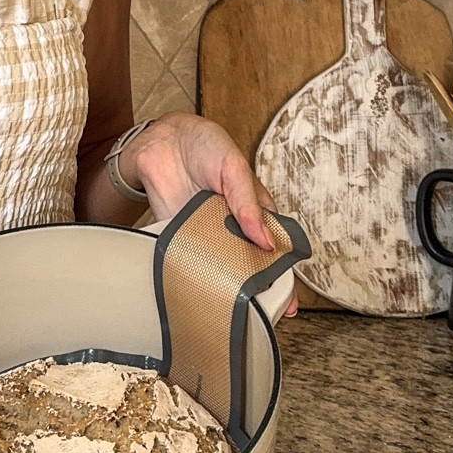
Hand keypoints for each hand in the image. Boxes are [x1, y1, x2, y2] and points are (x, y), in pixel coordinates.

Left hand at [121, 114, 299, 314]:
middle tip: (259, 312)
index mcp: (256, 212)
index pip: (275, 249)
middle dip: (256, 290)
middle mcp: (233, 228)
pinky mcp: (180, 236)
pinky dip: (193, 275)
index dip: (283, 276)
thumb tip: (266, 240)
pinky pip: (188, 260)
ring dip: (224, 286)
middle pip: (249, 266)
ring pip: (220, 268)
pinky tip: (198, 290)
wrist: (163, 140)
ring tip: (231, 307)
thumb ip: (249, 203)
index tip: (288, 303)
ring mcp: (207, 234)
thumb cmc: (206, 146)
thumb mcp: (235, 168)